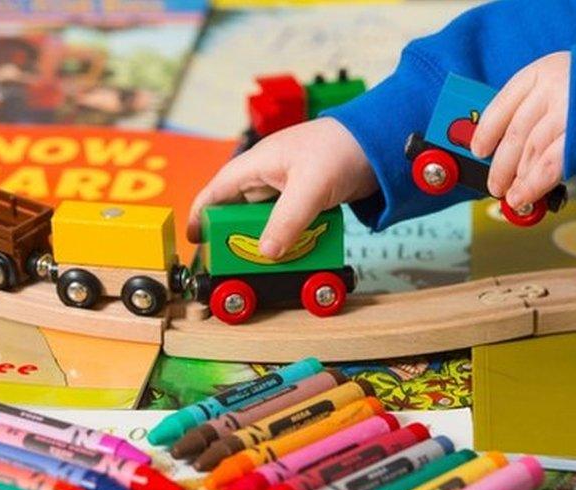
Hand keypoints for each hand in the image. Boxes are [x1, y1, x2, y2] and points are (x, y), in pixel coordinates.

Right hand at [187, 118, 377, 258]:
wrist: (381, 140)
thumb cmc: (342, 148)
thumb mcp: (310, 188)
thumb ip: (287, 221)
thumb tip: (266, 252)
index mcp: (257, 164)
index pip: (217, 191)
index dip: (201, 215)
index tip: (194, 240)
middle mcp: (268, 174)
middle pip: (239, 210)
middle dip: (235, 235)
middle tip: (233, 262)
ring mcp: (288, 186)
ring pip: (265, 218)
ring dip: (265, 238)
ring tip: (263, 262)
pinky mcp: (307, 196)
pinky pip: (289, 221)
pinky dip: (288, 235)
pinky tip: (293, 251)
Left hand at [470, 51, 569, 209]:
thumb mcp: (566, 88)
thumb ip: (537, 110)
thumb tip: (503, 148)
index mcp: (544, 70)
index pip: (504, 102)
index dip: (487, 129)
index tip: (478, 149)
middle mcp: (555, 86)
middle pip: (517, 131)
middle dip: (501, 163)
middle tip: (494, 184)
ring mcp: (571, 110)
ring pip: (532, 151)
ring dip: (518, 178)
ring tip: (511, 195)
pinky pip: (550, 165)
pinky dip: (533, 185)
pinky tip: (525, 196)